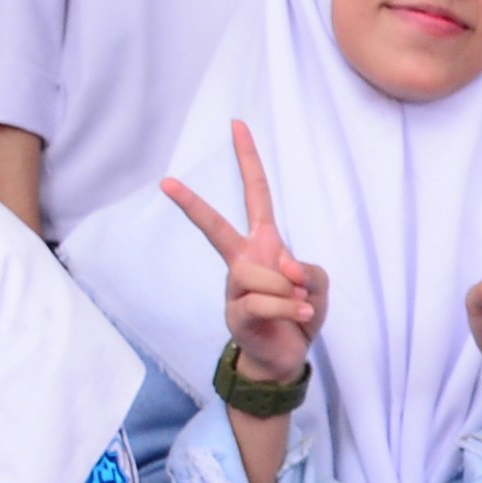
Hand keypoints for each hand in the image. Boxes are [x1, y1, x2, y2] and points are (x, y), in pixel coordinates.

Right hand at [153, 122, 326, 394]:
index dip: (248, 160)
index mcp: (263, 244)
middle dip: (192, 204)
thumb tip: (283, 271)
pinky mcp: (236, 313)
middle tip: (165, 181)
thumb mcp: (316, 286)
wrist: (286, 357)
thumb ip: (307, 271)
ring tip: (296, 309)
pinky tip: (299, 318)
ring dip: (291, 294)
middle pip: (217, 226)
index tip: (236, 125)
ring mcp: (235, 287)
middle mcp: (243, 260)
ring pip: (265, 276)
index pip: (255, 194)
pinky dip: (289, 309)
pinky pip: (266, 302)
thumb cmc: (298, 312)